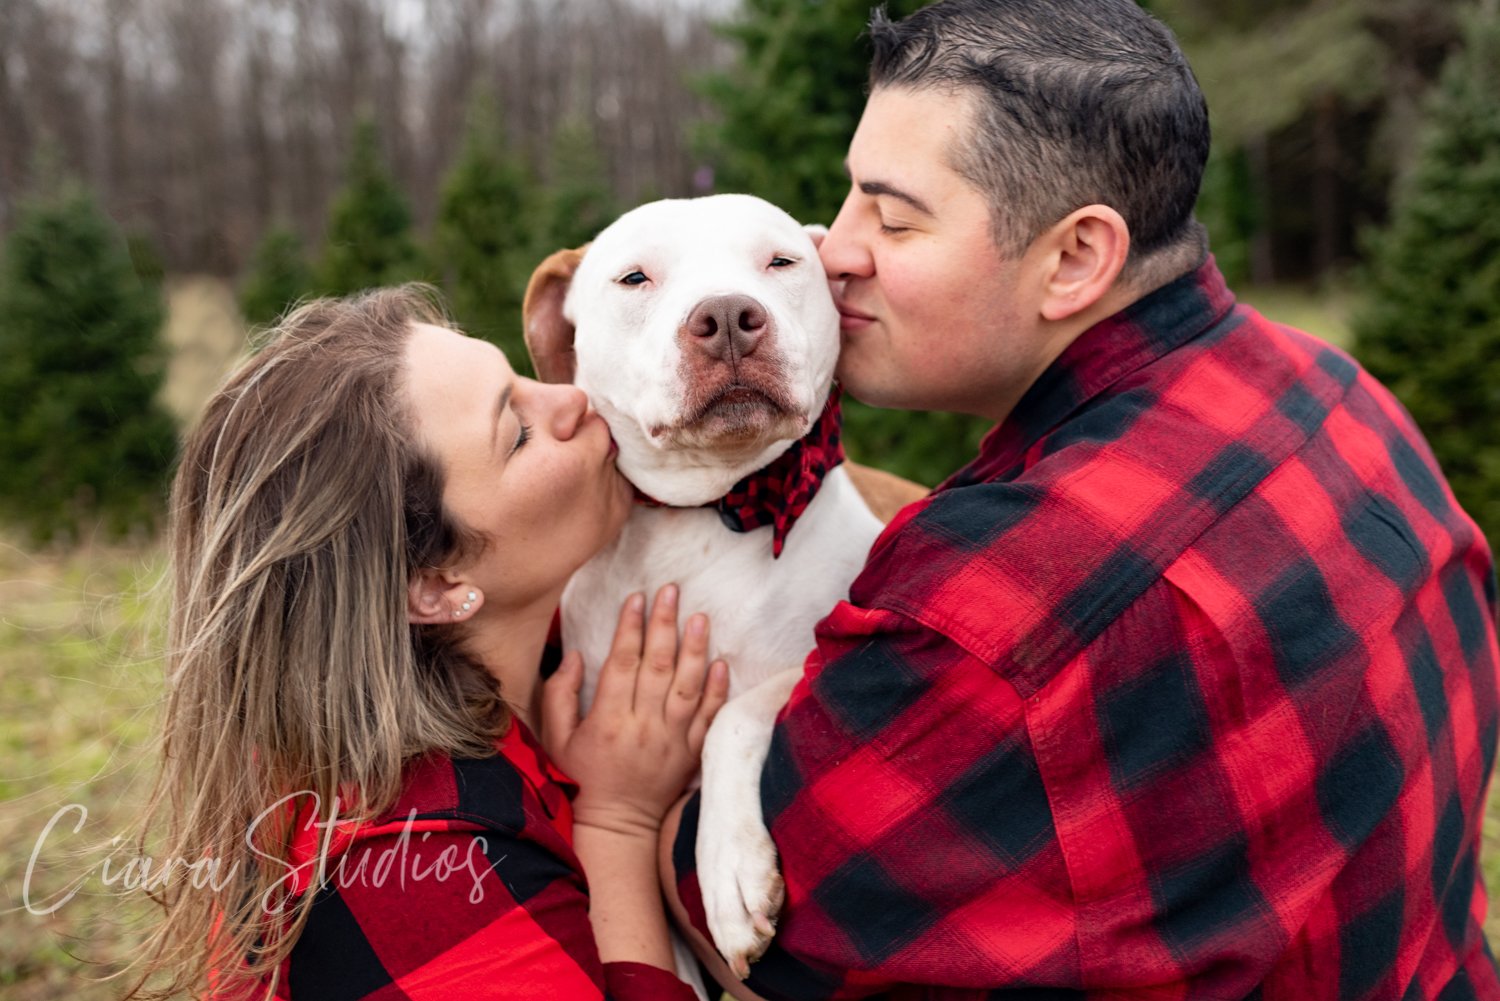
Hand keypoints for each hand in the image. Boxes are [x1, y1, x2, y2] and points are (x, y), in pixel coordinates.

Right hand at [542, 585, 728, 837]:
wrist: (615, 826)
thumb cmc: (580, 778)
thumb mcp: (555, 739)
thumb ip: (560, 695)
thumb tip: (576, 656)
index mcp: (607, 721)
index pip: (622, 663)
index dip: (630, 627)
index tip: (637, 596)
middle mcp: (642, 727)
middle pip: (657, 666)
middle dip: (665, 624)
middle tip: (672, 590)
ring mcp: (671, 741)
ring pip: (687, 687)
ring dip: (696, 649)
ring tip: (700, 616)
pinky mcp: (691, 754)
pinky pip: (708, 718)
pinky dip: (717, 691)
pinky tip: (722, 663)